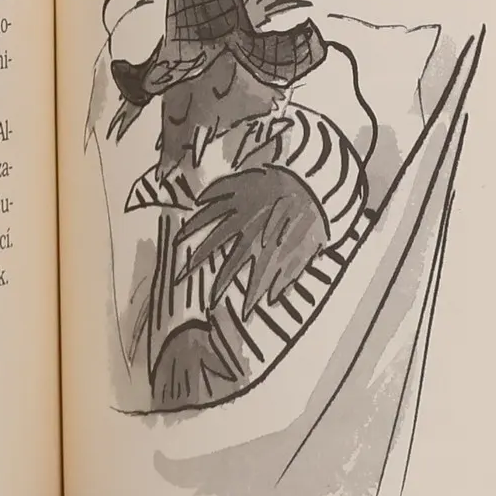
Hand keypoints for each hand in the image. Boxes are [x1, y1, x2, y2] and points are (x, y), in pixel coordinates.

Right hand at [176, 163, 329, 309]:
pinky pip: (220, 189)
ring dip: (191, 231)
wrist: (318, 182)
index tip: (235, 314)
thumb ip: (288, 276)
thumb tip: (272, 299)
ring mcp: (242, 204)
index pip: (252, 282)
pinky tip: (197, 201)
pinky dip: (207, 195)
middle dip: (197, 267)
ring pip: (210, 219)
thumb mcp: (309, 250)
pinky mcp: (243, 182)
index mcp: (268, 245)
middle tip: (179, 279)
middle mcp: (247, 229)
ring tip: (176, 242)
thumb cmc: (317, 217)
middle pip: (217, 250)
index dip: (245, 300)